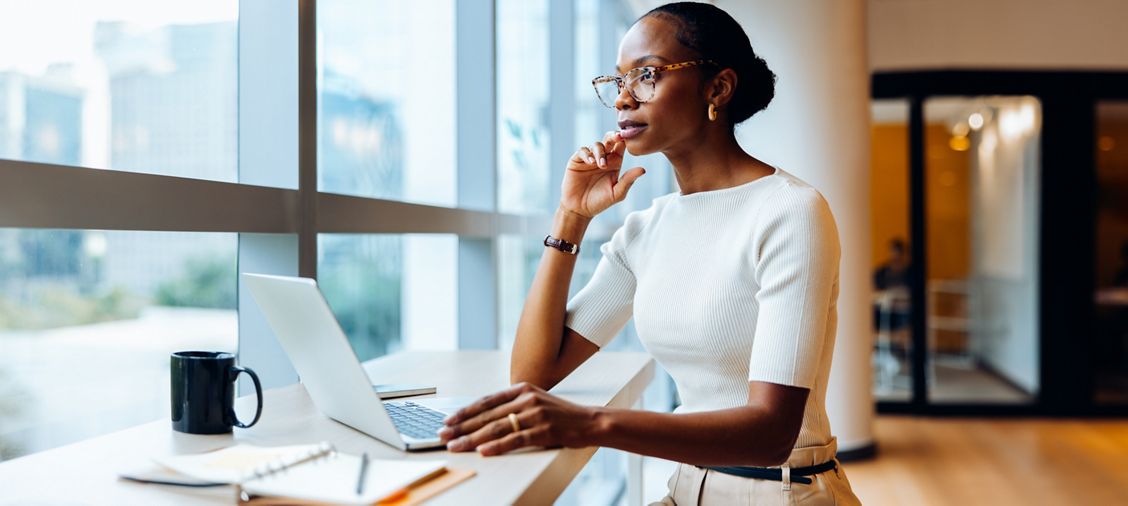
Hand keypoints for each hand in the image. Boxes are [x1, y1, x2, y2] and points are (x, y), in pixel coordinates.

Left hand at [438, 382, 603, 455]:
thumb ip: (513, 405)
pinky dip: (497, 446)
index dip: (465, 411)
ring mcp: (535, 414)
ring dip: (472, 439)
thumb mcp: (535, 401)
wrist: (589, 421)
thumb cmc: (560, 415)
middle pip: (487, 415)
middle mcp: (526, 398)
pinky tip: (483, 451)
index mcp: (522, 389)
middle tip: (443, 435)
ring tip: (456, 446)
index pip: (486, 401)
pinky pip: (515, 440)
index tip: (448, 420)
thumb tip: (482, 418)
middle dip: (461, 427)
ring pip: (496, 428)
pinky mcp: (544, 430)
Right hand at [560, 131, 645, 218]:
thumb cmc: (600, 202)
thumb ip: (628, 180)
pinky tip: (591, 163)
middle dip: (614, 135)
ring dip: (600, 152)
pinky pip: (583, 151)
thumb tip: (643, 169)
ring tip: (601, 165)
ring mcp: (590, 159)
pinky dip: (587, 154)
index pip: (621, 146)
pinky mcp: (577, 161)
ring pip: (597, 145)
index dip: (625, 139)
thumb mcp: (617, 193)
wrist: (580, 209)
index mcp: (615, 163)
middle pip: (609, 139)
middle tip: (618, 137)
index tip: (629, 138)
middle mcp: (603, 158)